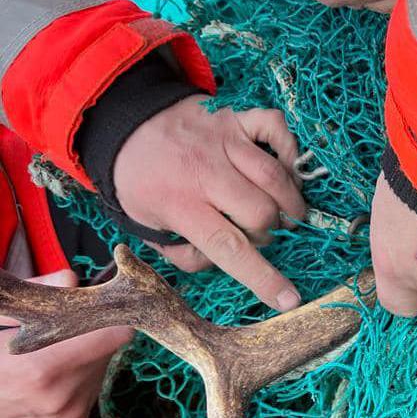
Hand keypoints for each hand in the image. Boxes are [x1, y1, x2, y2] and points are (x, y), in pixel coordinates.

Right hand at [0, 270, 133, 417]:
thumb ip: (33, 295)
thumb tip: (70, 279)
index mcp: (41, 369)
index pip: (114, 335)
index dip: (111, 315)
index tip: (107, 304)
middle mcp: (61, 396)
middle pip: (108, 348)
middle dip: (92, 333)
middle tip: (64, 330)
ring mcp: (69, 412)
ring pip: (101, 367)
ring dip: (85, 356)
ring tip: (50, 356)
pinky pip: (92, 387)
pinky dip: (77, 377)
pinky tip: (50, 377)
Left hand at [115, 95, 304, 311]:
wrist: (125, 124)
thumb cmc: (141, 182)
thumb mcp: (146, 226)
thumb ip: (186, 255)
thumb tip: (228, 263)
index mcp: (179, 204)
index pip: (228, 246)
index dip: (262, 276)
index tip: (289, 300)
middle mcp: (204, 172)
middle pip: (260, 212)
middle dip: (268, 232)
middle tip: (261, 234)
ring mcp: (223, 140)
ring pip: (274, 176)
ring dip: (289, 202)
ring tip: (284, 212)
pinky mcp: (235, 117)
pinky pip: (276, 128)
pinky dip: (291, 149)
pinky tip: (287, 171)